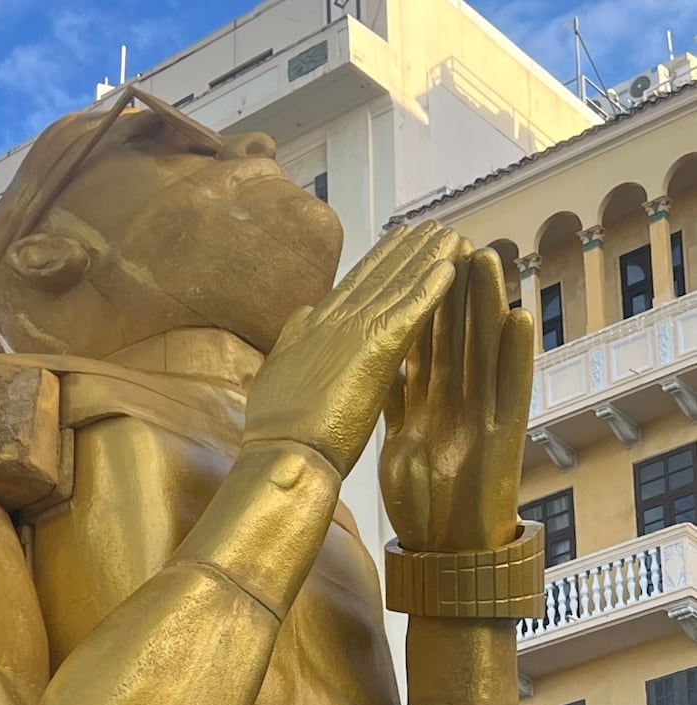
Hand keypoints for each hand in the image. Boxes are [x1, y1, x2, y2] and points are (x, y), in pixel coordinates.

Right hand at [244, 222, 458, 477]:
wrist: (282, 451)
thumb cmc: (277, 428)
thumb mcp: (278, 373)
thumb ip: (295, 340)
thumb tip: (303, 314)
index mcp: (313, 329)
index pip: (352, 286)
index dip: (377, 262)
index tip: (396, 240)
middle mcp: (334, 320)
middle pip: (379, 277)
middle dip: (406, 250)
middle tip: (431, 225)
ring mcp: (355, 331)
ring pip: (399, 285)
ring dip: (427, 257)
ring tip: (452, 234)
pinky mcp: (378, 348)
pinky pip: (413, 309)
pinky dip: (433, 286)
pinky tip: (454, 265)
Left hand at [379, 245, 533, 552]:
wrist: (445, 545)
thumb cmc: (424, 494)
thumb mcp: (396, 438)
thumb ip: (386, 401)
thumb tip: (361, 371)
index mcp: (424, 400)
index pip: (417, 341)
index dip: (412, 301)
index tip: (403, 260)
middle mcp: (454, 399)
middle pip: (451, 335)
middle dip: (449, 288)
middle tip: (448, 237)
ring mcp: (480, 414)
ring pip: (484, 351)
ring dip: (486, 306)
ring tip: (486, 258)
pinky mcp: (503, 435)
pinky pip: (512, 391)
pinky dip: (516, 357)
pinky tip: (517, 319)